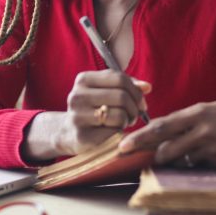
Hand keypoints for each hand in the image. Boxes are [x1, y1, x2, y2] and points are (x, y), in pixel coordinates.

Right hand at [22, 70, 150, 160]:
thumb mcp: (106, 92)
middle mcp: (77, 96)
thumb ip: (127, 86)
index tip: (140, 101)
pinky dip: (119, 133)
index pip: (119, 78)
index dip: (136, 90)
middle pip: (122, 96)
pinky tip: (114, 132)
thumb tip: (147, 87)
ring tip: (123, 123)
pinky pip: (114, 133)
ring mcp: (77, 116)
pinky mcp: (82, 136)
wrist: (68, 132)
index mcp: (83, 79)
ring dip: (128, 121)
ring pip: (120, 115)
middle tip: (134, 115)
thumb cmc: (93, 108)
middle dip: (135, 108)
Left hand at [117, 102, 215, 167]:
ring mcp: (212, 148)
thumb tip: (160, 131)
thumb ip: (185, 120)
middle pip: (165, 147)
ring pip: (179, 161)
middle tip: (140, 159)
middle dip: (151, 155)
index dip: (140, 137)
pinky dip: (194, 166)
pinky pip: (197, 168)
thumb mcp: (209, 110)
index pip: (161, 126)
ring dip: (173, 162)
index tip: (123, 146)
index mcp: (197, 112)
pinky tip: (205, 158)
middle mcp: (203, 130)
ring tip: (178, 156)